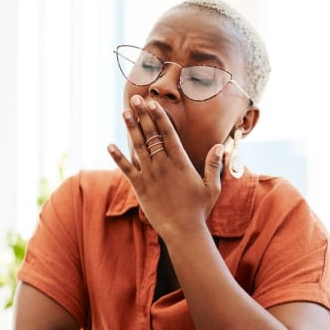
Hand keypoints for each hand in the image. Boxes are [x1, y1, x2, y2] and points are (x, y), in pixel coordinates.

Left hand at [106, 95, 225, 240]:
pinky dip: (118, 157)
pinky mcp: (140, 188)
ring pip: (138, 147)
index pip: (168, 134)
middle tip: (136, 98)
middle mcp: (164, 166)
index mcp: (181, 163)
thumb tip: (219, 145)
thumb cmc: (199, 210)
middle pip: (151, 135)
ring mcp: (150, 176)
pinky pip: (126, 169)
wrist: (183, 231)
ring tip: (125, 112)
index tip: (154, 103)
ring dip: (131, 128)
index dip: (160, 117)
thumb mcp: (212, 187)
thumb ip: (214, 165)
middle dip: (143, 115)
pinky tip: (110, 145)